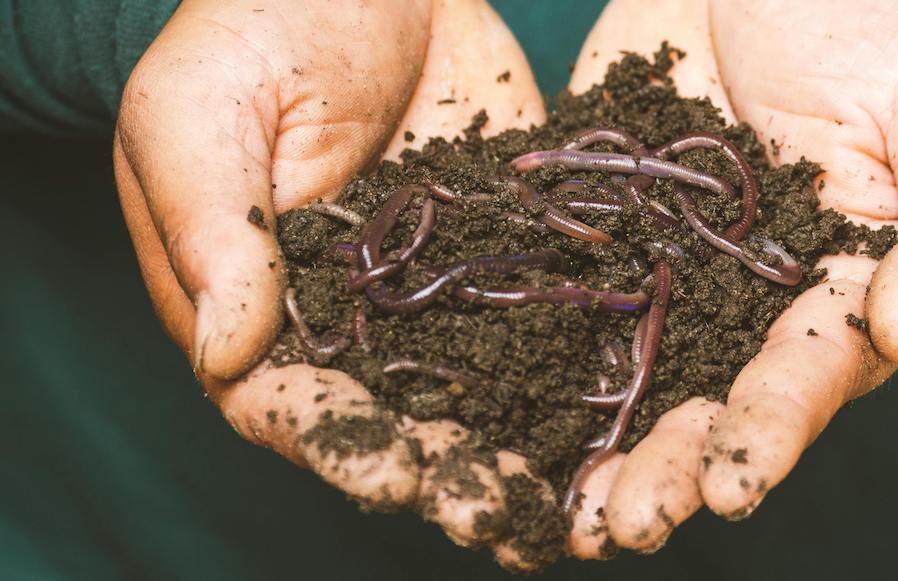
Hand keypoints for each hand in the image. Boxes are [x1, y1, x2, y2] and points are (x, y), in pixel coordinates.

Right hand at [114, 0, 556, 568]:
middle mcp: (352, 317)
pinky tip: (620, 410)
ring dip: (519, 448)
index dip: (338, 445)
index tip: (392, 472)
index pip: (287, 401)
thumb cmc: (254, 23)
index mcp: (259, 302)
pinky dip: (574, 366)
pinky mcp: (505, 251)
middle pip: (395, 418)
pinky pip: (540, 315)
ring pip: (477, 388)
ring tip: (570, 500)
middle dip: (446, 471)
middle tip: (501, 513)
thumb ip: (213, 228)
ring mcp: (436, 290)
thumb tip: (229, 352)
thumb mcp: (200, 110)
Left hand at [563, 0, 897, 555]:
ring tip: (563, 512)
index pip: (809, 374)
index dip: (772, 431)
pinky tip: (489, 412)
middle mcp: (748, 301)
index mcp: (839, 287)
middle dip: (670, 466)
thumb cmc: (874, 16)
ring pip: (630, 375)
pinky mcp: (599, 234)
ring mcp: (667, 271)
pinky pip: (561, 300)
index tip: (731, 485)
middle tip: (624, 524)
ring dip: (598, 446)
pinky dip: (527, 358)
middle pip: (709, 399)